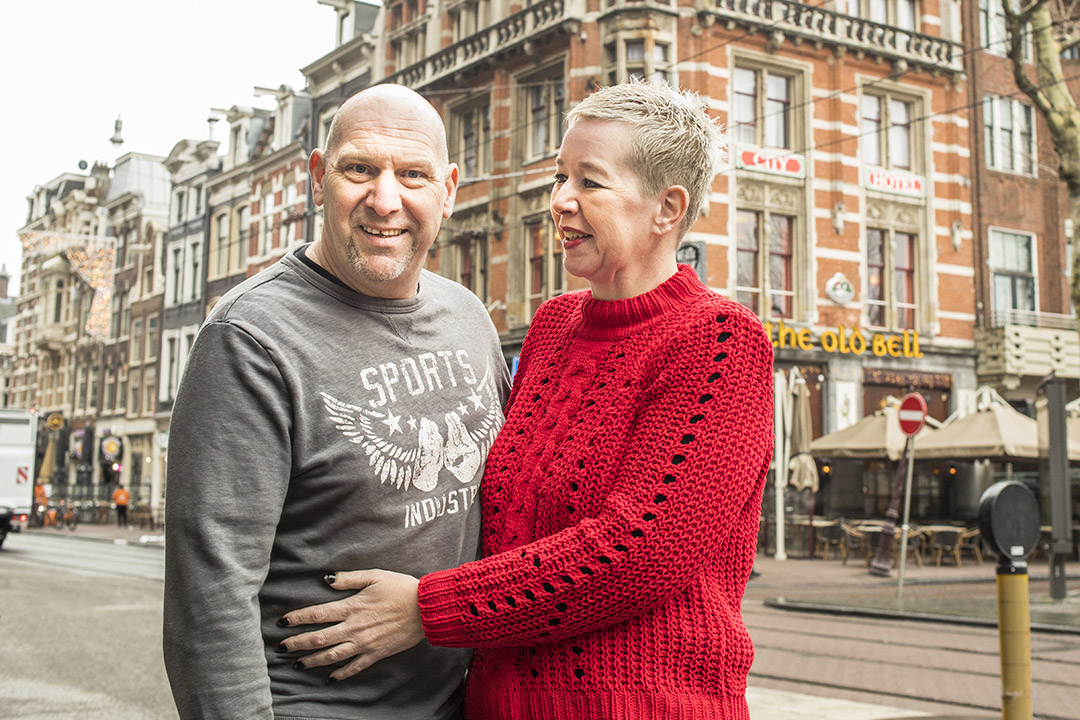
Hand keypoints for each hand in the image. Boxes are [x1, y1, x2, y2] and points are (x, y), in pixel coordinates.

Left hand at [279, 569, 423, 680]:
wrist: (425, 608)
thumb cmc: (401, 588)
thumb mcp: (375, 576)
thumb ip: (349, 578)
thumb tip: (327, 579)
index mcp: (352, 607)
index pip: (317, 614)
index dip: (297, 618)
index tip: (282, 622)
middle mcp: (354, 628)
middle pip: (319, 638)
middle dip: (297, 643)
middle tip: (281, 648)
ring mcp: (364, 643)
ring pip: (332, 656)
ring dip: (312, 660)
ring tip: (298, 663)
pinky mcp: (376, 654)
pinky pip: (354, 667)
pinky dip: (340, 674)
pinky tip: (329, 677)